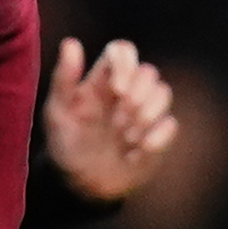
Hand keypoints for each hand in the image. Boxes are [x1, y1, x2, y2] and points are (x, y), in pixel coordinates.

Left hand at [42, 35, 176, 201]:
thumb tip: (71, 43)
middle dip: (137, 94)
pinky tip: (137, 151)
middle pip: (148, 71)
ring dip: (148, 113)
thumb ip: (64, 79)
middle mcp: (125, 91)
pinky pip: (171, 124)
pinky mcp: (156, 135)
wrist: (79, 185)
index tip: (117, 89)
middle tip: (118, 120)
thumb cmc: (65, 145)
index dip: (126, 63)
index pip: (122, 51)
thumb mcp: (57, 113)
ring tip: (126, 136)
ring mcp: (143, 112)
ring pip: (164, 92)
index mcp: (101, 81)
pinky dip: (157, 137)